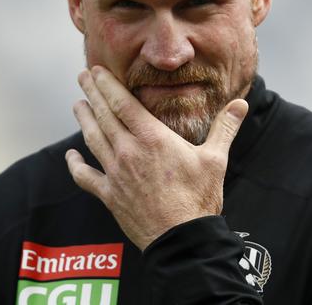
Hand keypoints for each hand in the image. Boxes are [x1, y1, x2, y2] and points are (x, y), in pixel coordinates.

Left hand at [65, 65, 247, 250]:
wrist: (181, 239)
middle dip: (92, 94)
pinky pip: (86, 177)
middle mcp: (129, 151)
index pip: (123, 104)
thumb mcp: (216, 159)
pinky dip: (75, 165)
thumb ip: (225, 128)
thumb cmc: (199, 199)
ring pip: (93, 140)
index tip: (96, 71)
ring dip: (84, 120)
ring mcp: (116, 173)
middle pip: (104, 116)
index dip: (107, 85)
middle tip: (82, 77)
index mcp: (152, 138)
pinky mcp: (109, 195)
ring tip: (77, 104)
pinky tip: (70, 156)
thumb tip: (241, 103)